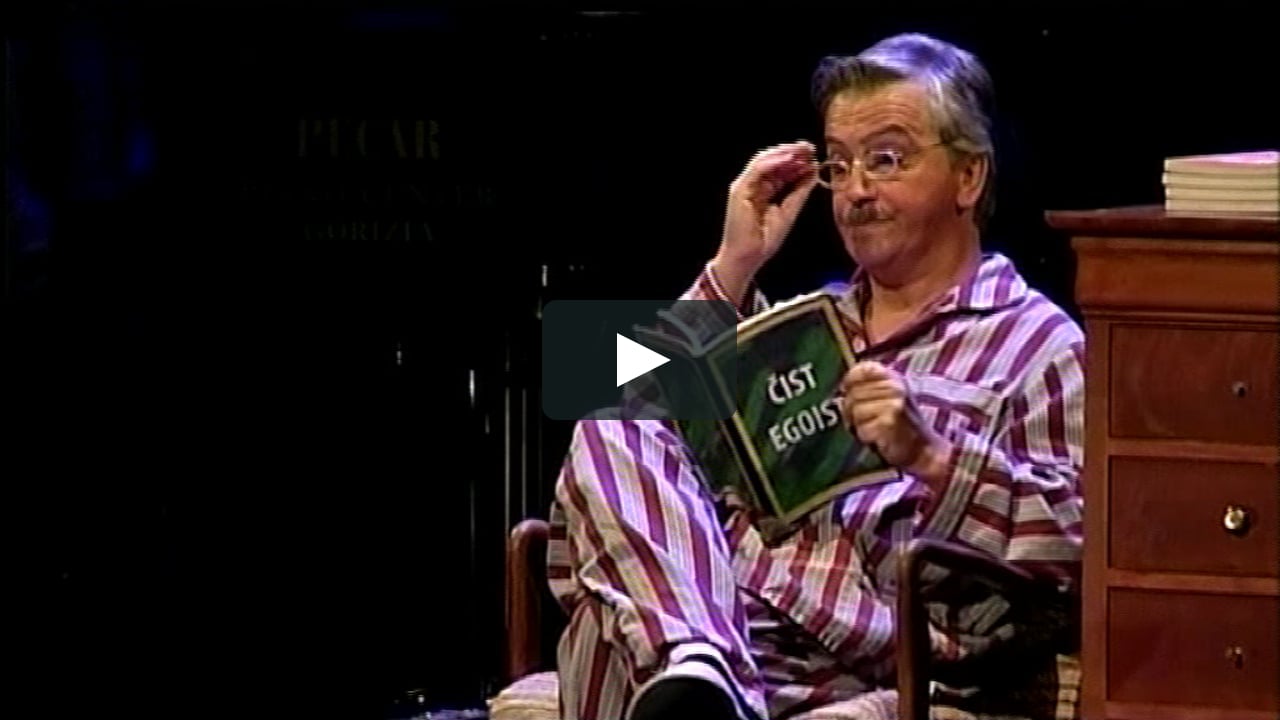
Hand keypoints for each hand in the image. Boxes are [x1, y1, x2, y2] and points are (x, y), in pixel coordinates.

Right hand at [714, 141, 818, 278]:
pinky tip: (789, 158)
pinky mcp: (739, 190)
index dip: (796, 160)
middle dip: (791, 152)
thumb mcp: (789, 211)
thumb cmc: (765, 240)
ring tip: (802, 149)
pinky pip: (757, 170)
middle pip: (771, 160)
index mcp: (763, 190)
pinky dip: (774, 162)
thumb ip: (800, 191)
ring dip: (784, 153)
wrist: (748, 257)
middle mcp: (752, 185)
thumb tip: (813, 172)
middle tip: (810, 147)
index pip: (780, 169)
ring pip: (763, 160)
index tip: (813, 155)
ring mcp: (744, 186)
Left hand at [838, 361, 950, 485]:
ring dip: (860, 425)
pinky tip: (878, 438)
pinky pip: (861, 429)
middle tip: (867, 420)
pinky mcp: (888, 422)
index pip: (861, 369)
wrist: (923, 450)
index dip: (850, 382)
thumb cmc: (902, 424)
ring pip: (855, 412)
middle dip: (852, 410)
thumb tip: (841, 387)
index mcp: (893, 377)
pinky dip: (866, 437)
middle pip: (852, 394)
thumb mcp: (890, 397)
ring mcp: (892, 404)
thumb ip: (868, 387)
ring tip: (875, 428)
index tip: (850, 392)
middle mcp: (894, 387)